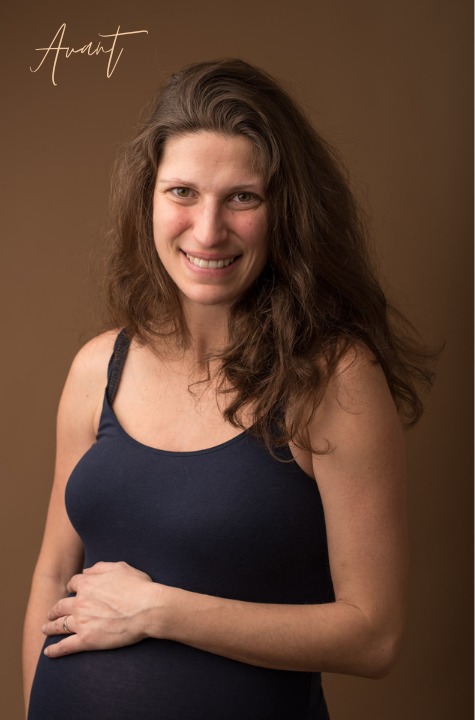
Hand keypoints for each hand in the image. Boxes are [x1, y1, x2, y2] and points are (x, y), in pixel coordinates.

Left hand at [42, 561, 159, 657]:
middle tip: (51, 613)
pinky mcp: (86, 640)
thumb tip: (86, 571)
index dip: (72, 587)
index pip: (73, 584)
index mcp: (87, 584)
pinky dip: (55, 650)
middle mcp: (80, 602)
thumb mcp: (120, 567)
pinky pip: (65, 646)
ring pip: (59, 625)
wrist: (148, 609)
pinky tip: (48, 652)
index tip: (72, 591)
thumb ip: (99, 568)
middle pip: (60, 605)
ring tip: (45, 628)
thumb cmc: (138, 587)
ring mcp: (81, 622)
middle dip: (55, 609)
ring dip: (50, 626)